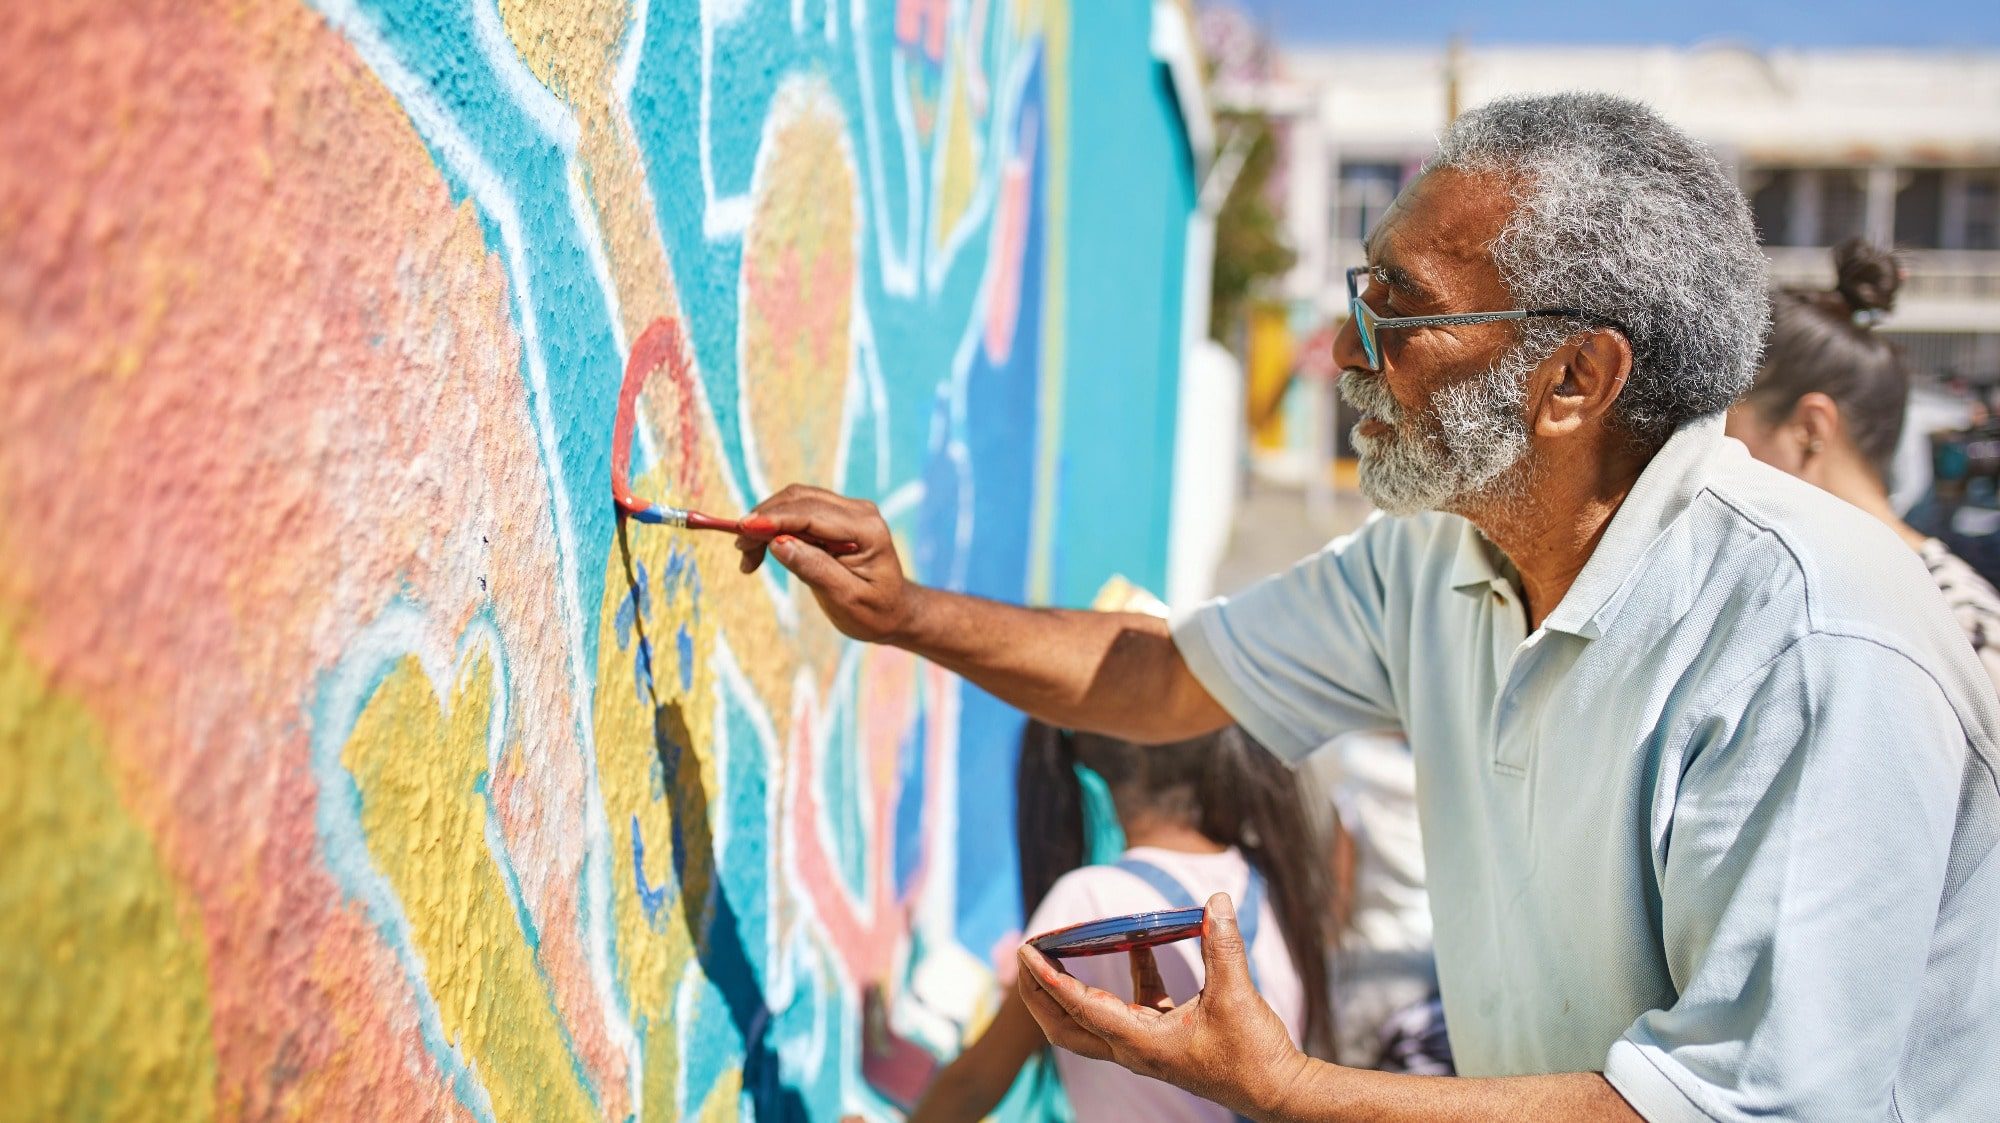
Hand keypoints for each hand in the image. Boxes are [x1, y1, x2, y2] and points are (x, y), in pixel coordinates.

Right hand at [734, 484, 918, 643]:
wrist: (894, 612)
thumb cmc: (875, 612)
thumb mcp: (845, 599)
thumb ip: (814, 568)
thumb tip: (778, 542)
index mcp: (868, 530)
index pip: (812, 514)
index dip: (775, 519)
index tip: (742, 530)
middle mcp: (860, 511)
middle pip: (800, 500)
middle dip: (763, 521)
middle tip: (741, 553)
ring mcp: (849, 510)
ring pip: (795, 501)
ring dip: (765, 522)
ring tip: (747, 558)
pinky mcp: (836, 516)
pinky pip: (798, 510)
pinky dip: (775, 526)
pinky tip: (761, 550)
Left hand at [1017, 893, 1307, 1118]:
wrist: (1278, 1090)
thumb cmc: (1253, 1054)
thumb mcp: (1236, 994)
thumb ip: (1223, 944)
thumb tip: (1217, 900)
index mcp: (1140, 1043)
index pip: (1080, 1008)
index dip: (1050, 979)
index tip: (1027, 953)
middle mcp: (1135, 1048)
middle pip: (1066, 1026)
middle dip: (1040, 995)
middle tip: (1025, 958)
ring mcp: (1147, 1045)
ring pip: (1093, 1018)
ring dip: (1073, 986)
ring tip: (1060, 950)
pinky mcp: (1166, 1038)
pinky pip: (1133, 1005)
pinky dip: (1130, 976)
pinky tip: (1140, 944)